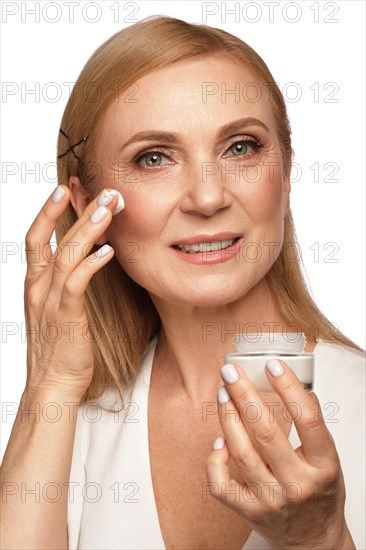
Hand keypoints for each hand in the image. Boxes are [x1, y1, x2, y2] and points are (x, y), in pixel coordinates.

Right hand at [23, 184, 122, 398]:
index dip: (47, 211)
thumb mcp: (56, 309)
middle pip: (53, 239)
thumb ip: (66, 283)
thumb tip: (86, 260)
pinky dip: (91, 264)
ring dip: (88, 229)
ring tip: (108, 208)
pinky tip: (108, 251)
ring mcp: (49, 301)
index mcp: (34, 284)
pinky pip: (77, 283)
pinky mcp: (66, 317)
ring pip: (66, 255)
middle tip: (104, 192)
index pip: (35, 238)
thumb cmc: (59, 348)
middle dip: (77, 211)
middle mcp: (38, 288)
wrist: (51, 385)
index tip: (63, 189)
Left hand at [206, 359, 354, 548]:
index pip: (307, 420)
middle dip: (244, 395)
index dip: (288, 388)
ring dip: (228, 417)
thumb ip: (312, 426)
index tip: (272, 365)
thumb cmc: (319, 493)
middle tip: (230, 372)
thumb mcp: (328, 459)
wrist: (313, 540)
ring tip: (223, 393)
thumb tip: (291, 385)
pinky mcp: (250, 511)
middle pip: (266, 432)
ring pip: (242, 453)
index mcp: (323, 466)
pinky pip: (222, 485)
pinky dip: (215, 460)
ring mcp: (271, 499)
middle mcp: (297, 483)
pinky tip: (218, 440)